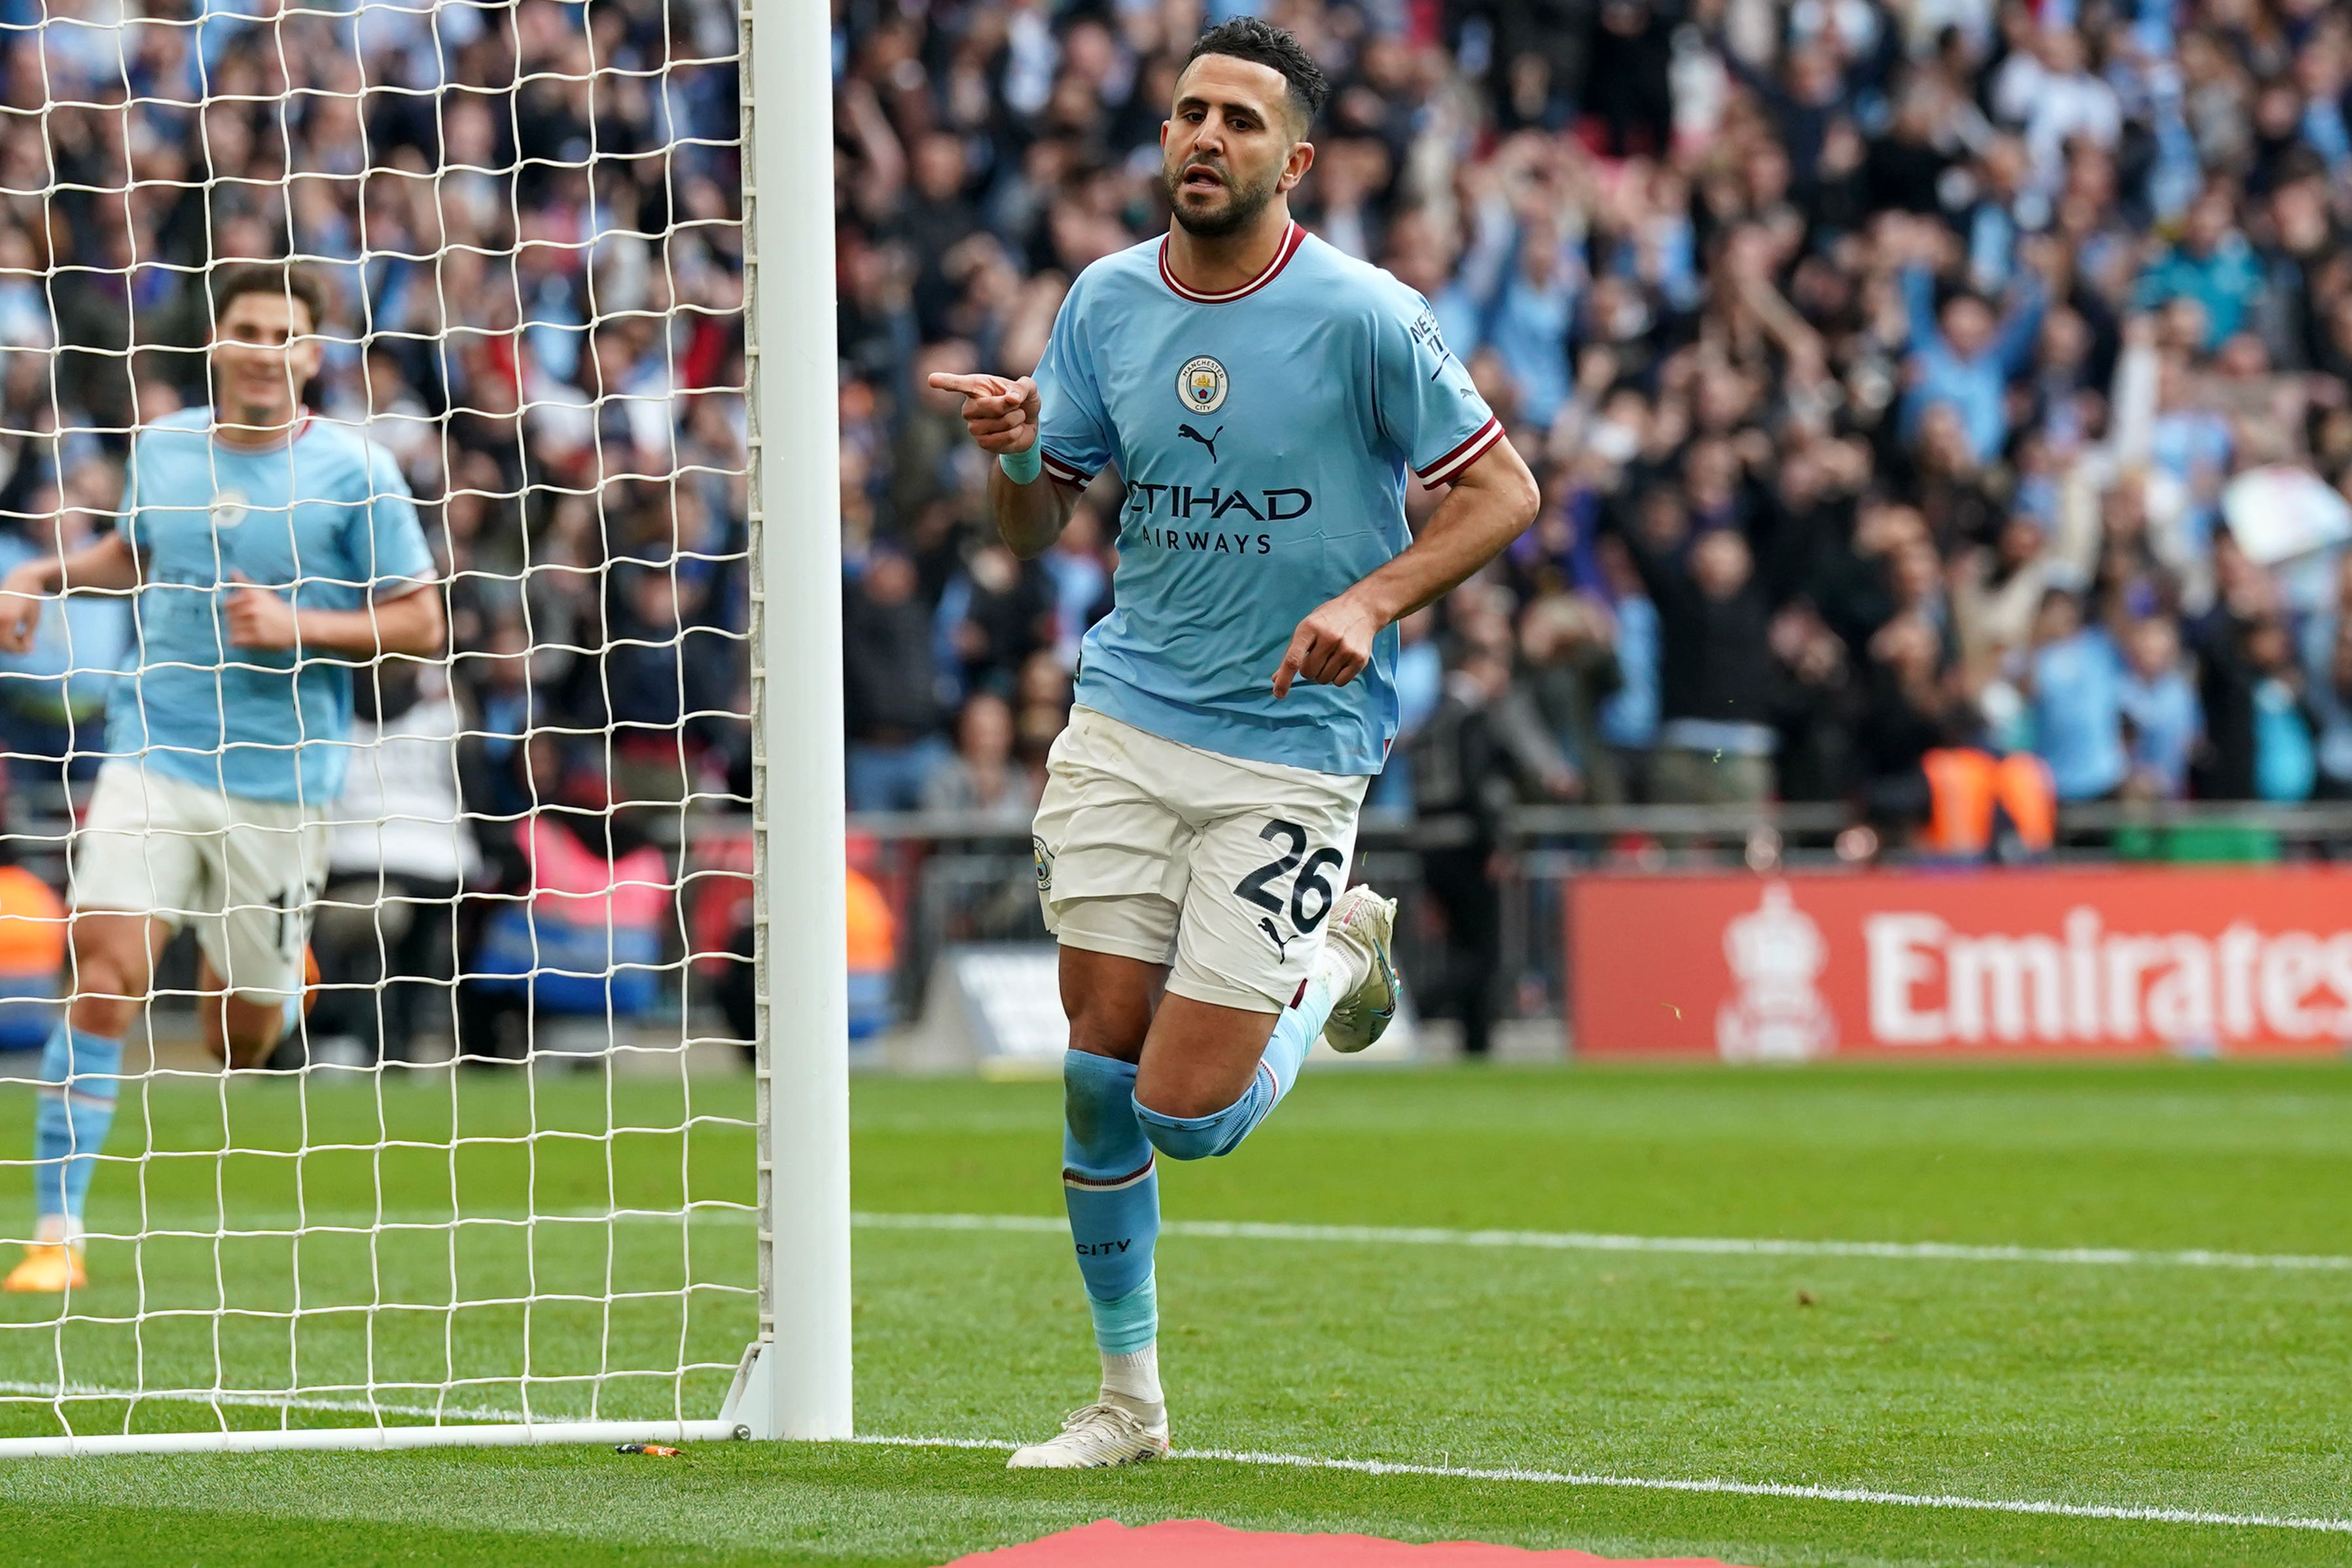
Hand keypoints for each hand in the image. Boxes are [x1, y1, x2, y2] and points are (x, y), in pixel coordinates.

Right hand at [0, 562, 44, 652]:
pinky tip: (12, 631)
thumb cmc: (32, 599)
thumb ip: (28, 636)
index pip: (9, 643)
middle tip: (25, 644)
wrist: (22, 579)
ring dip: (6, 641)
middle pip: (0, 642)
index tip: (29, 649)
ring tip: (20, 636)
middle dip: (13, 647)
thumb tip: (27, 650)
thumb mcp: (33, 620)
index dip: (19, 650)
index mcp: (8, 618)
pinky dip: (2, 634)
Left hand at [223, 571, 298, 649]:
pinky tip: (248, 639)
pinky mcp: (257, 639)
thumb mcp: (262, 592)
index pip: (227, 604)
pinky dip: (238, 641)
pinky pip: (235, 641)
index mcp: (252, 596)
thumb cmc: (277, 609)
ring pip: (232, 629)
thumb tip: (232, 571)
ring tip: (250, 630)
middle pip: (229, 617)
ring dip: (238, 631)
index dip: (232, 608)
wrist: (297, 626)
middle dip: (235, 620)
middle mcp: (252, 609)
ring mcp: (254, 624)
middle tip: (248, 622)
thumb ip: (245, 583)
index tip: (241, 611)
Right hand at [925, 371, 1039, 455]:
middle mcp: (969, 406)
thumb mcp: (1029, 389)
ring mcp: (973, 426)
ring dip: (1014, 420)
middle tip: (1016, 404)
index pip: (959, 384)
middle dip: (1008, 406)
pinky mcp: (982, 443)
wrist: (1029, 425)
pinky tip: (1014, 431)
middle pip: (987, 406)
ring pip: (997, 423)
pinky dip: (1014, 434)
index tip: (932, 380)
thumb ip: (1022, 388)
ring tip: (1016, 417)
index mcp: (977, 387)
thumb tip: (1012, 398)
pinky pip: (1000, 439)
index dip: (946, 382)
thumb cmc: (1023, 401)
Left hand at [1272, 593, 1380, 697]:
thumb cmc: (1328, 620)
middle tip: (1317, 655)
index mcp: (1309, 628)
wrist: (1361, 608)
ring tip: (1331, 656)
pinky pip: (1339, 682)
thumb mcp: (1306, 629)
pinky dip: (1337, 677)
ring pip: (1324, 679)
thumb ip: (1291, 654)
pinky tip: (1341, 661)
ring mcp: (1346, 648)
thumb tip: (1276, 680)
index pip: (1293, 659)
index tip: (1278, 694)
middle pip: (1308, 673)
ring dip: (1323, 673)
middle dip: (1309, 669)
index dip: (1285, 679)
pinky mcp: (1360, 658)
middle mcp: (1329, 637)